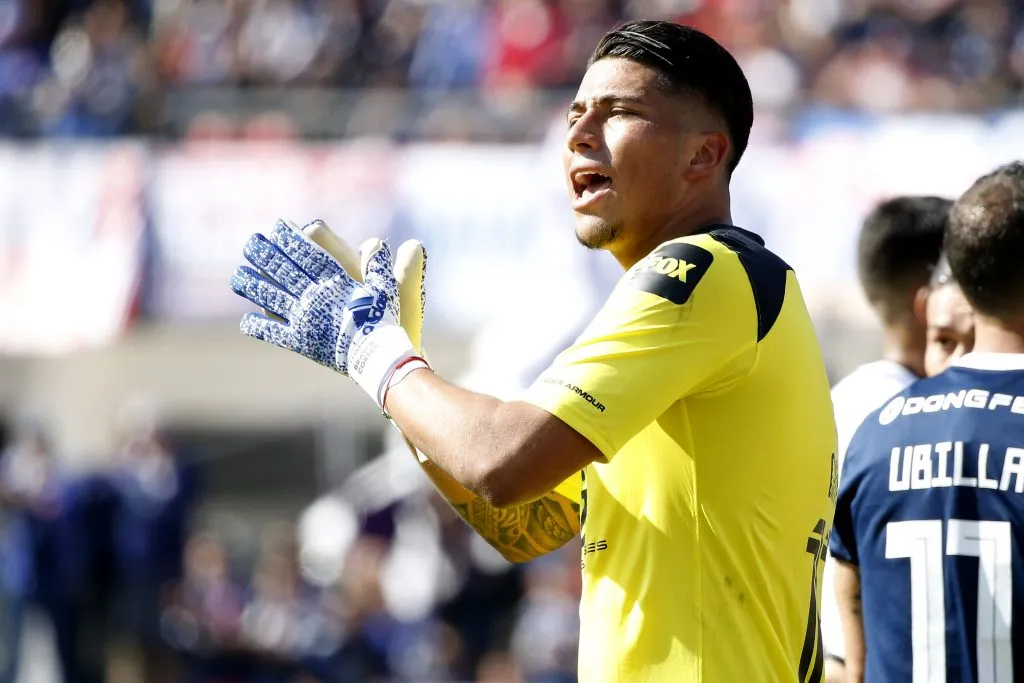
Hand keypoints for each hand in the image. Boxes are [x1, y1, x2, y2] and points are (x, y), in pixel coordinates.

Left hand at [230, 220, 424, 408]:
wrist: (376, 355)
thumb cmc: (383, 320)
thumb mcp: (386, 289)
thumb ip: (378, 266)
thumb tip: (376, 243)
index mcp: (333, 280)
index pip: (308, 254)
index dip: (291, 238)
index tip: (278, 226)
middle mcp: (313, 295)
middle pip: (282, 270)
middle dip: (264, 254)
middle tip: (250, 243)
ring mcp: (303, 318)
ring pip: (271, 297)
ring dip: (252, 285)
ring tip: (237, 276)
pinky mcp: (300, 342)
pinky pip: (273, 332)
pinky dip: (258, 326)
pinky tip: (246, 320)